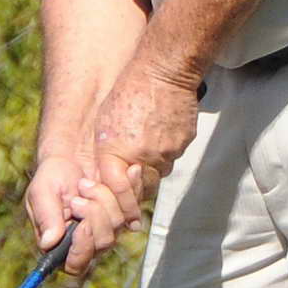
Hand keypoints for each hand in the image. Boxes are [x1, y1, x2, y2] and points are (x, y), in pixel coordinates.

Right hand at [23, 154, 118, 277]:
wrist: (72, 154)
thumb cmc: (52, 175)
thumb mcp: (42, 192)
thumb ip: (46, 217)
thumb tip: (49, 243)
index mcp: (61, 244)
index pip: (76, 265)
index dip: (82, 249)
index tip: (81, 225)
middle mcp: (87, 240)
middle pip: (102, 243)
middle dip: (93, 215)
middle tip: (78, 195)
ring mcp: (108, 227)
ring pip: (118, 224)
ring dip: (103, 198)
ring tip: (87, 183)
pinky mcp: (124, 212)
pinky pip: (133, 208)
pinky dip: (128, 188)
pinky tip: (121, 174)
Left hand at [81, 65, 202, 244]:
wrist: (164, 71)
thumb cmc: (128, 91)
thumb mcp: (104, 124)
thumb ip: (106, 155)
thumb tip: (109, 179)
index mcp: (118, 152)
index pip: (119, 192)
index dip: (119, 204)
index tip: (122, 216)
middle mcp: (144, 157)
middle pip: (141, 189)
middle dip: (135, 194)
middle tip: (130, 194)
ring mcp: (167, 152)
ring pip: (157, 174)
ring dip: (149, 171)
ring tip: (142, 155)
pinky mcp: (183, 143)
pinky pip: (171, 158)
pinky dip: (162, 154)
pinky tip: (157, 137)